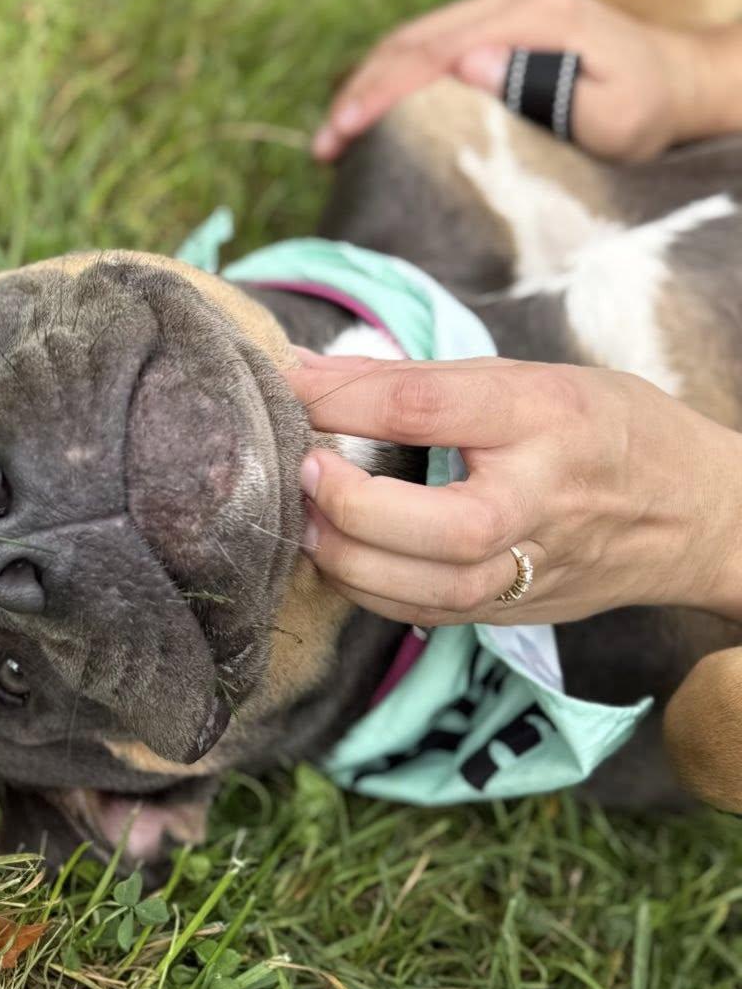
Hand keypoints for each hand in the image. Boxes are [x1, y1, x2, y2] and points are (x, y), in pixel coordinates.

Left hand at [286, 355, 741, 627]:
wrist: (695, 512)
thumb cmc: (602, 428)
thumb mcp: (527, 379)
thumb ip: (415, 381)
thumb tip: (305, 373)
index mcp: (546, 416)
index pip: (436, 408)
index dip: (350, 399)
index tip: (292, 387)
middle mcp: (544, 498)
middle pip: (450, 525)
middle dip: (360, 506)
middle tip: (309, 472)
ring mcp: (537, 564)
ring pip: (438, 588)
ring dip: (354, 560)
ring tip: (311, 521)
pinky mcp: (519, 610)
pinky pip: (433, 614)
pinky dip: (372, 592)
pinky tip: (341, 558)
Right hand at [311, 0, 731, 164]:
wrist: (679, 81)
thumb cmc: (649, 113)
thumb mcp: (612, 114)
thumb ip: (543, 88)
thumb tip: (466, 62)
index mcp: (538, 13)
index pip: (437, 49)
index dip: (382, 94)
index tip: (343, 132)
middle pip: (414, 38)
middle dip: (361, 92)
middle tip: (323, 145)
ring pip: (414, 38)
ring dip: (369, 86)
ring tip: (333, 136)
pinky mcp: (500, 14)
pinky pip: (431, 42)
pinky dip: (394, 78)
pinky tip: (368, 112)